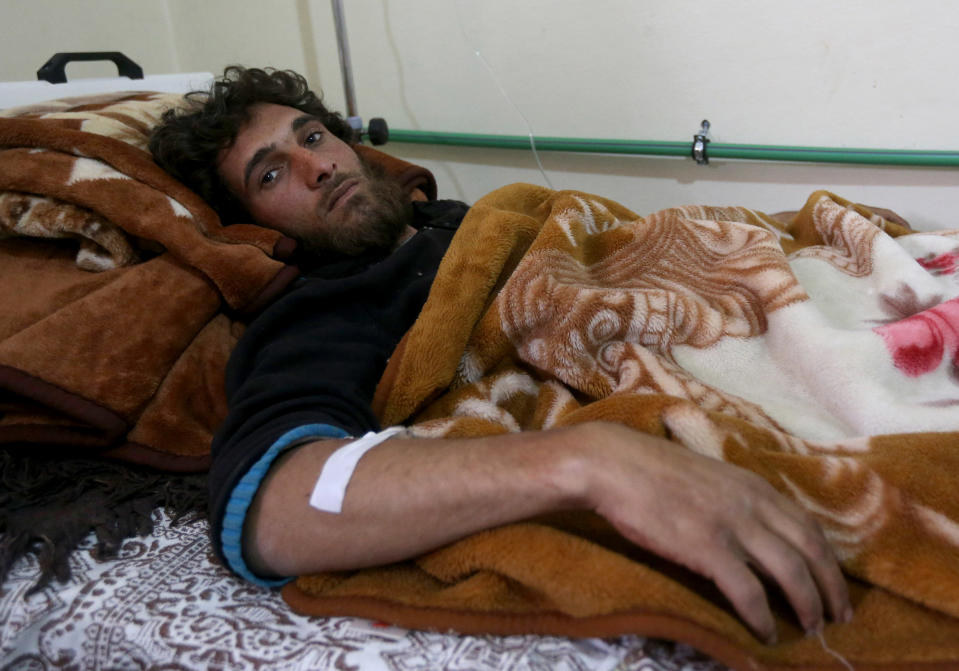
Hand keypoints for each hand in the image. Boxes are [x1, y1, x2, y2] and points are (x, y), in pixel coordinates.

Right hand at [576, 422, 850, 643]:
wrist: (615, 465)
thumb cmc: (653, 470)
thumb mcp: (709, 476)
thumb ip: (736, 497)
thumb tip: (753, 526)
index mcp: (754, 485)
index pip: (809, 526)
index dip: (829, 561)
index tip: (836, 585)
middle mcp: (753, 504)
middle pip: (810, 551)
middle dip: (830, 588)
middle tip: (839, 618)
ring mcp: (731, 526)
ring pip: (789, 573)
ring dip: (807, 606)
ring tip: (811, 629)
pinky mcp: (707, 548)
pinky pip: (747, 591)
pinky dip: (762, 617)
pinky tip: (766, 633)